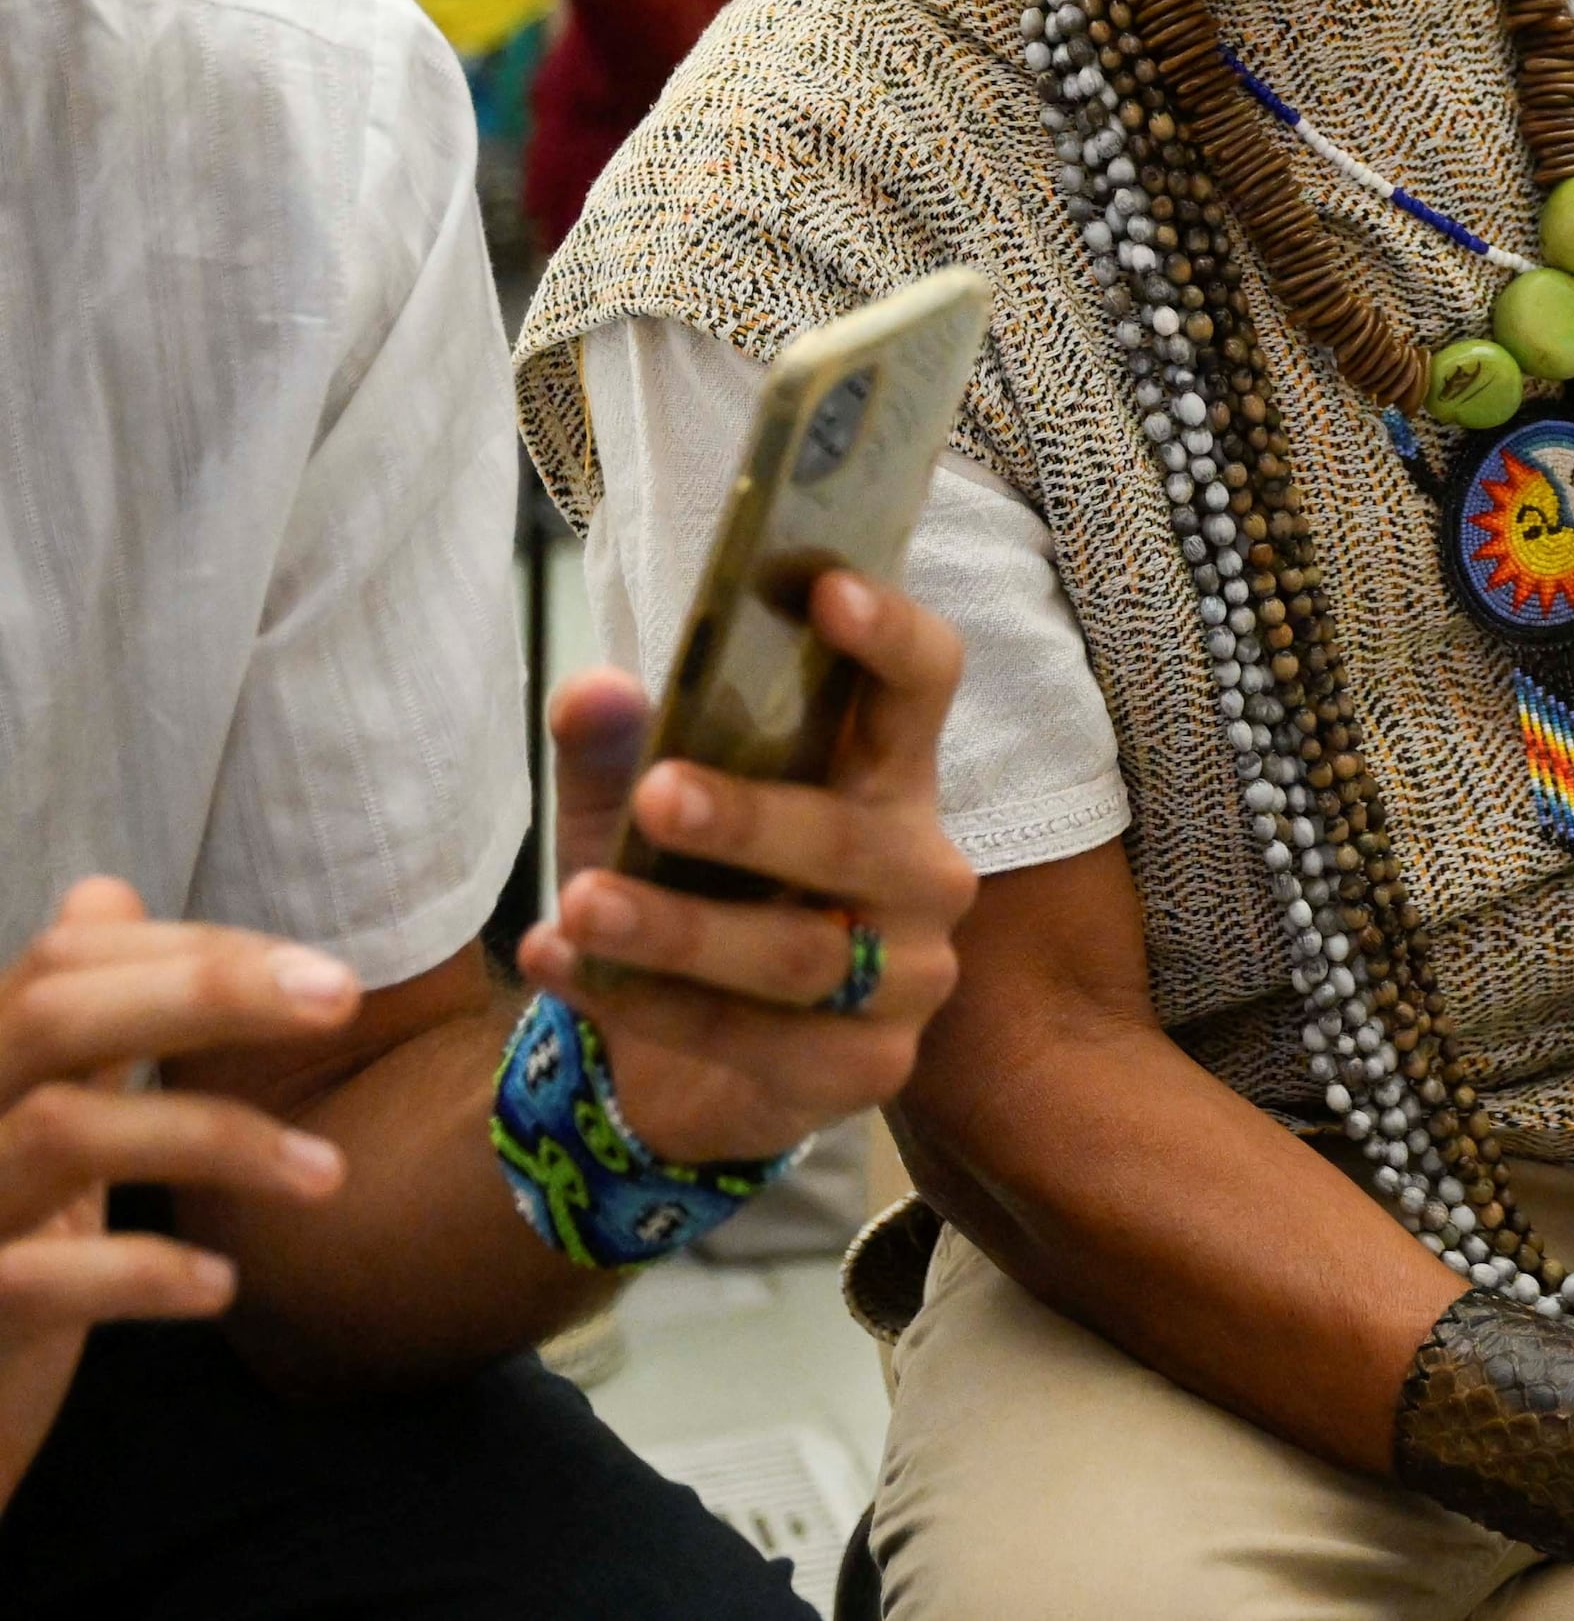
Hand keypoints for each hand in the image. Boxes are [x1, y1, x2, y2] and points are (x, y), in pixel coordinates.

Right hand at [0, 879, 361, 1499]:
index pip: (62, 961)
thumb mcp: (31, 1125)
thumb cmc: (2, 1254)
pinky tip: (221, 1288)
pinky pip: (42, 1277)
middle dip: (207, 991)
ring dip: (217, 1138)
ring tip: (327, 1173)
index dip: (194, 948)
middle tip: (342, 998)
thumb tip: (106, 893)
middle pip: (52, 1014)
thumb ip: (73, 1022)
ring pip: (63, 1129)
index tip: (317, 970)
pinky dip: (144, 1274)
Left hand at [515, 569, 978, 1169]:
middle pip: (855, 838)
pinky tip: (564, 970)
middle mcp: (922, 868)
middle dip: (754, 819)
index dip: (889, 635)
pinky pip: (759, 1043)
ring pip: (803, 954)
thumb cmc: (696, 896)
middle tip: (656, 795)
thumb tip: (592, 691)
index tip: (825, 592)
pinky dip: (651, 1008)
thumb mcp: (637, 813)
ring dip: (682, 930)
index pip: (923, 684)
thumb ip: (616, 750)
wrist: (702, 1068)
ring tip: (578, 904)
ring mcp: (909, 976)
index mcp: (887, 775)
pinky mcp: (870, 1069)